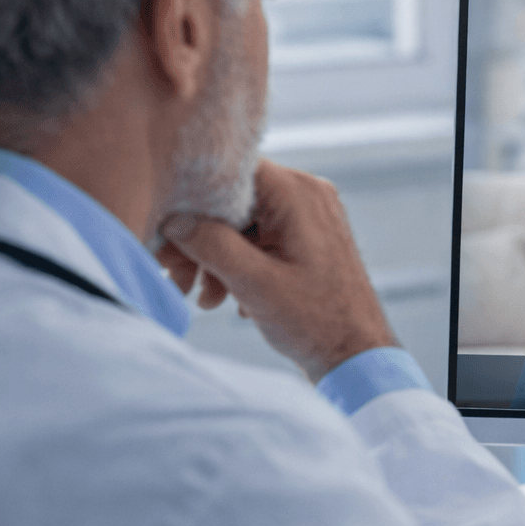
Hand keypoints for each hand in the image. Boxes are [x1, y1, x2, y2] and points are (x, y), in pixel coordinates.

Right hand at [158, 159, 396, 382]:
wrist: (357, 355)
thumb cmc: (316, 321)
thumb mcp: (254, 282)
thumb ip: (211, 244)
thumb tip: (174, 220)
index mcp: (297, 192)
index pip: (228, 170)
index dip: (191, 199)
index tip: (167, 234)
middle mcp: (307, 194)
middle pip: (233, 201)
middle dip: (200, 241)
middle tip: (176, 278)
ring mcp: (311, 217)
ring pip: (243, 225)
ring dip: (217, 259)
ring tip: (205, 300)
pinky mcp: (309, 240)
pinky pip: (262, 240)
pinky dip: (241, 265)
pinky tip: (233, 301)